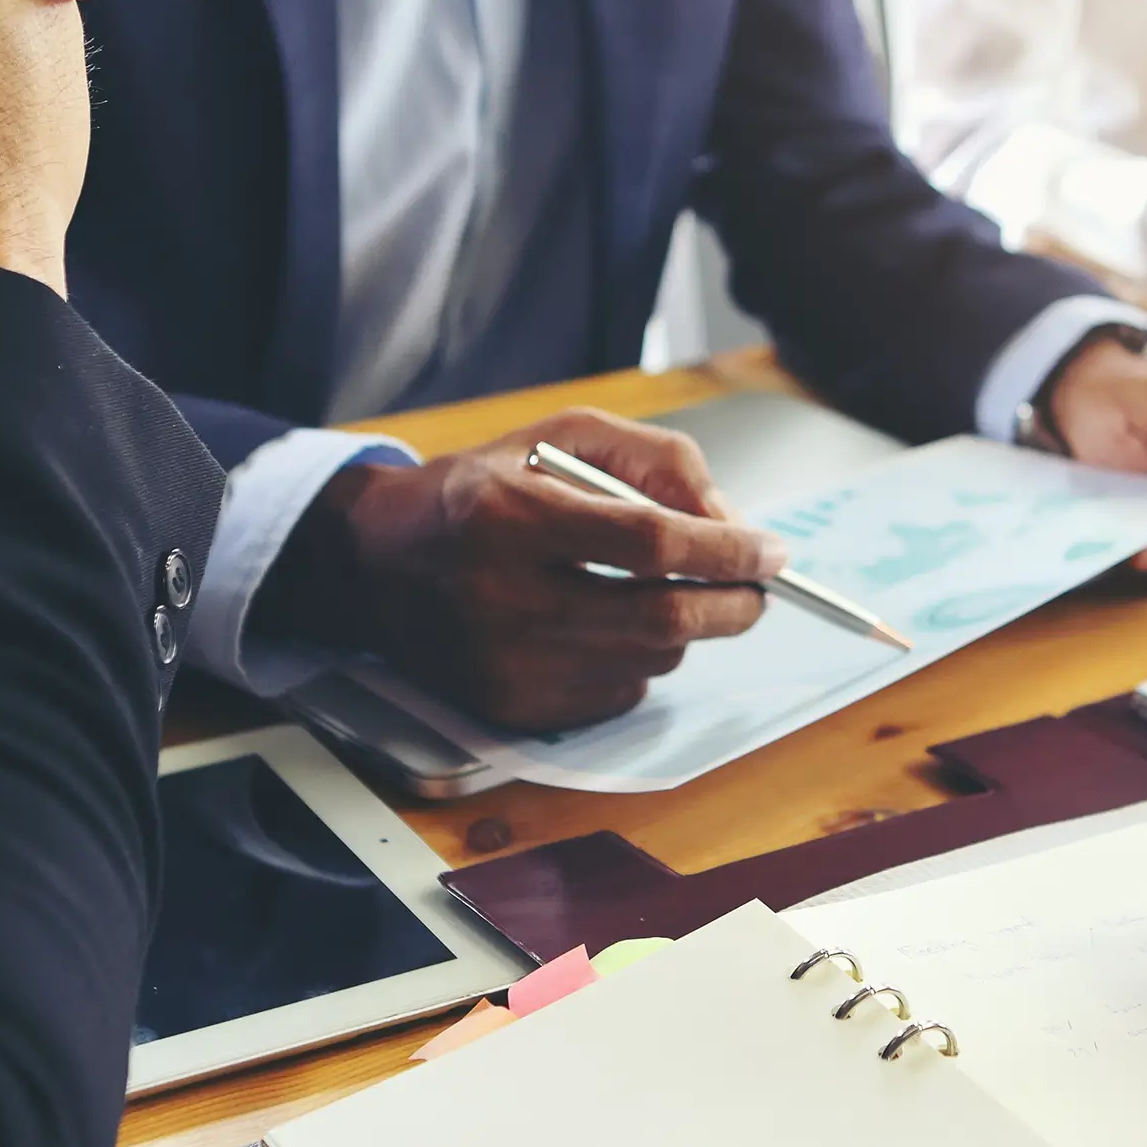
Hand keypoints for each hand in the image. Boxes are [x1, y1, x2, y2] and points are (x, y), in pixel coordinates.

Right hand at [307, 410, 788, 733]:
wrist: (377, 563)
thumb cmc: (484, 487)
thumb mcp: (564, 437)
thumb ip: (658, 462)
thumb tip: (731, 524)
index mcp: (510, 516)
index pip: (648, 543)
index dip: (724, 551)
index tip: (770, 550)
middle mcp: (502, 599)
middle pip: (660, 619)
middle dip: (731, 605)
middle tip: (755, 588)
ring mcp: (506, 666)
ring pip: (649, 662)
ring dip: (681, 629)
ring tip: (655, 592)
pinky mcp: (511, 709)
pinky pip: (618, 695)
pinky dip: (637, 661)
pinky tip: (603, 626)